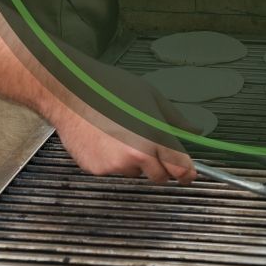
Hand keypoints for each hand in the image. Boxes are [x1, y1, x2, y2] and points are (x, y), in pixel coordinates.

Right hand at [51, 103, 196, 185]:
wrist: (70, 93)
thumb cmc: (109, 88)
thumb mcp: (151, 97)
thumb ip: (175, 119)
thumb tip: (194, 130)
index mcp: (153, 137)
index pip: (179, 168)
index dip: (187, 174)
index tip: (188, 174)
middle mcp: (135, 156)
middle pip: (160, 177)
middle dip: (161, 166)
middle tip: (151, 145)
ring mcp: (115, 166)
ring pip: (135, 172)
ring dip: (135, 162)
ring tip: (121, 134)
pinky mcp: (97, 170)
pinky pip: (113, 170)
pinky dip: (113, 160)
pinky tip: (105, 138)